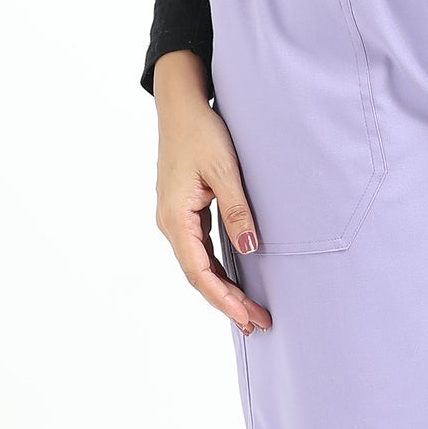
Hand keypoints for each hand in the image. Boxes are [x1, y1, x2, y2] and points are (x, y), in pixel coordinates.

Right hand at [153, 50, 272, 334]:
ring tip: (250, 311)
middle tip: (258, 322)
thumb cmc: (201, 132)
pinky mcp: (183, 212)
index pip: (199, 272)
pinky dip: (217, 269)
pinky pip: (199, 250)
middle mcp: (170, 223)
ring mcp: (174, 219)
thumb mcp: (225, 170)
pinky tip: (235, 280)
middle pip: (198, 275)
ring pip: (198, 265)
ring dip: (223, 288)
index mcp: (175, 218)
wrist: (181, 105)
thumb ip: (237, 211)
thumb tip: (249, 250)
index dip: (224, 299)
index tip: (248, 317)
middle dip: (227, 301)